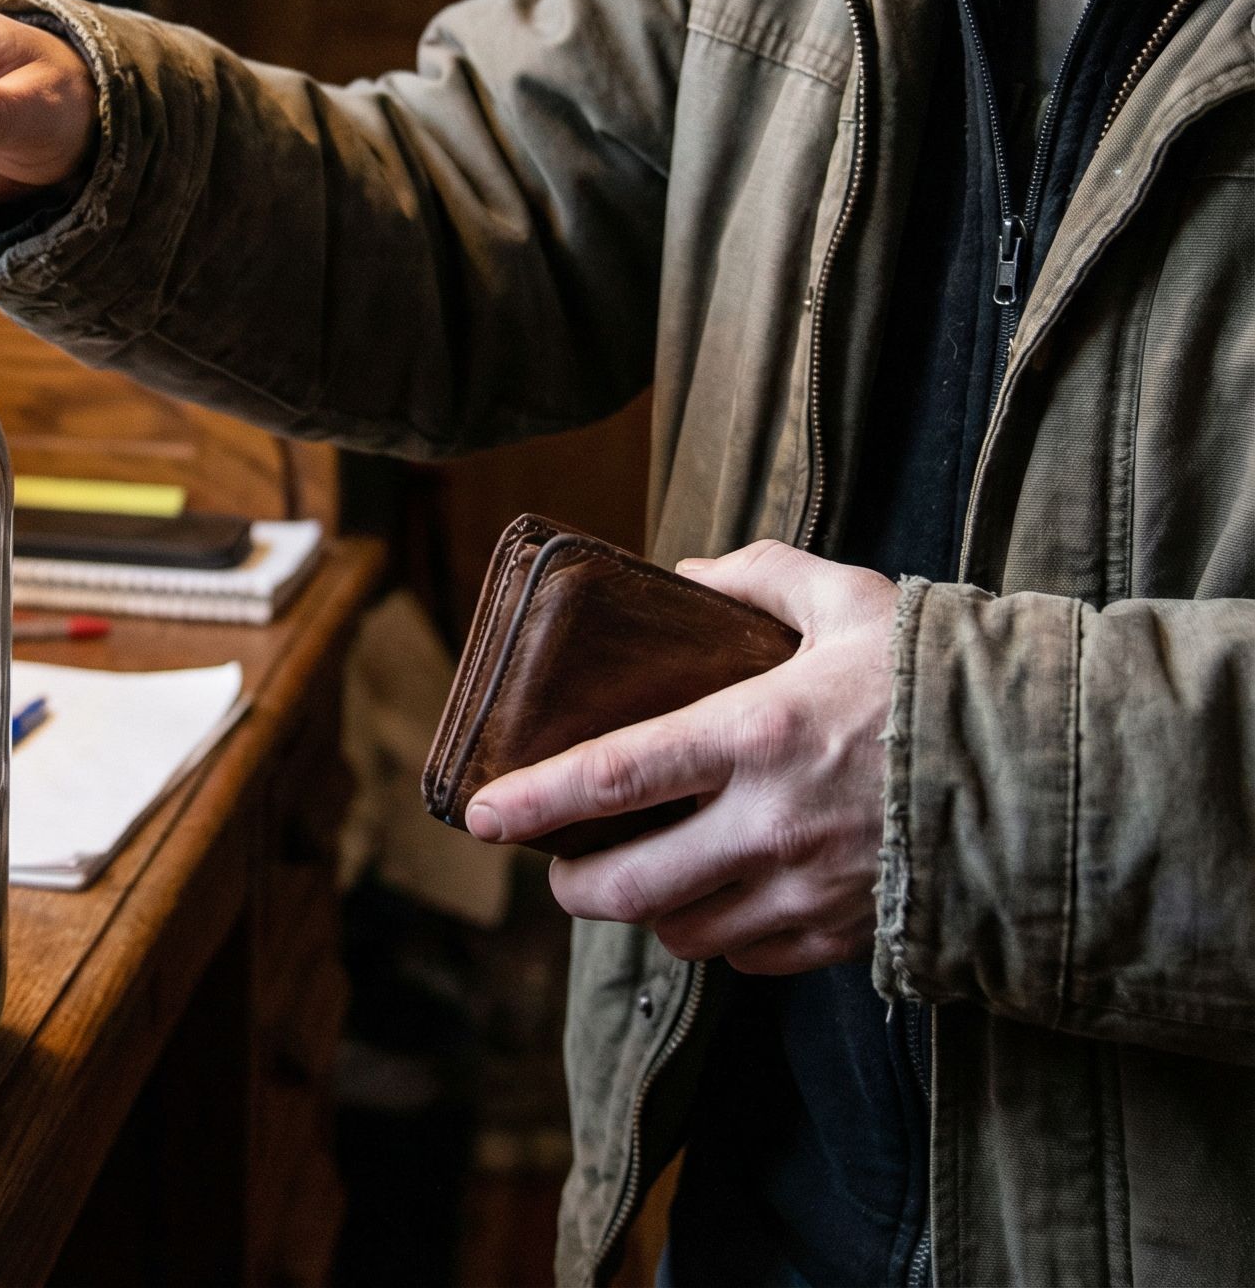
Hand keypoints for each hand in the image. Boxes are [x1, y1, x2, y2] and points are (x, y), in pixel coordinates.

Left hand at [465, 540, 896, 975]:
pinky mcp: (846, 936)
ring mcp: (809, 892)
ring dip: (648, 910)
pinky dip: (721, 934)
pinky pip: (751, 959)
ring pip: (685, 932)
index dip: (537, 799)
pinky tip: (721, 895)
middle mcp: (772, 824)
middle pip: (630, 885)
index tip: (481, 815)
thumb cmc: (938, 674)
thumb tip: (682, 574)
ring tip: (642, 873)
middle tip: (556, 866)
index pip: (616, 776)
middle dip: (573, 885)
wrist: (1052, 770)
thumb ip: (757, 575)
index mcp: (758, 733)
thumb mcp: (847, 597)